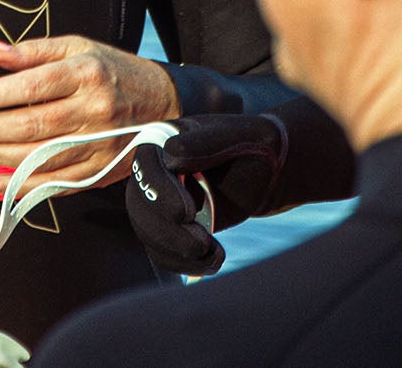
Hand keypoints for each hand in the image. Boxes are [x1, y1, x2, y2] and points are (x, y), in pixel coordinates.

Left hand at [0, 36, 179, 190]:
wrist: (164, 103)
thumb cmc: (113, 70)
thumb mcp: (78, 47)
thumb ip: (34, 51)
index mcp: (86, 73)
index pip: (30, 87)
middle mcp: (93, 110)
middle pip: (31, 125)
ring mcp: (98, 145)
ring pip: (40, 157)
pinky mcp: (99, 170)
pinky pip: (56, 183)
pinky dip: (23, 186)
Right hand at [124, 113, 288, 273]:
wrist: (262, 171)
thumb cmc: (253, 146)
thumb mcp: (239, 137)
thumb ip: (207, 143)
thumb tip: (170, 154)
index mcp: (163, 139)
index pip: (146, 167)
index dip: (160, 193)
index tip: (188, 212)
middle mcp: (153, 170)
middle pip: (139, 206)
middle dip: (169, 232)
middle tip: (203, 242)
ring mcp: (157, 201)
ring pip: (148, 235)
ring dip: (178, 252)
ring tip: (214, 252)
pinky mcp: (169, 227)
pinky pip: (162, 253)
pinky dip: (184, 265)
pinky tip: (212, 260)